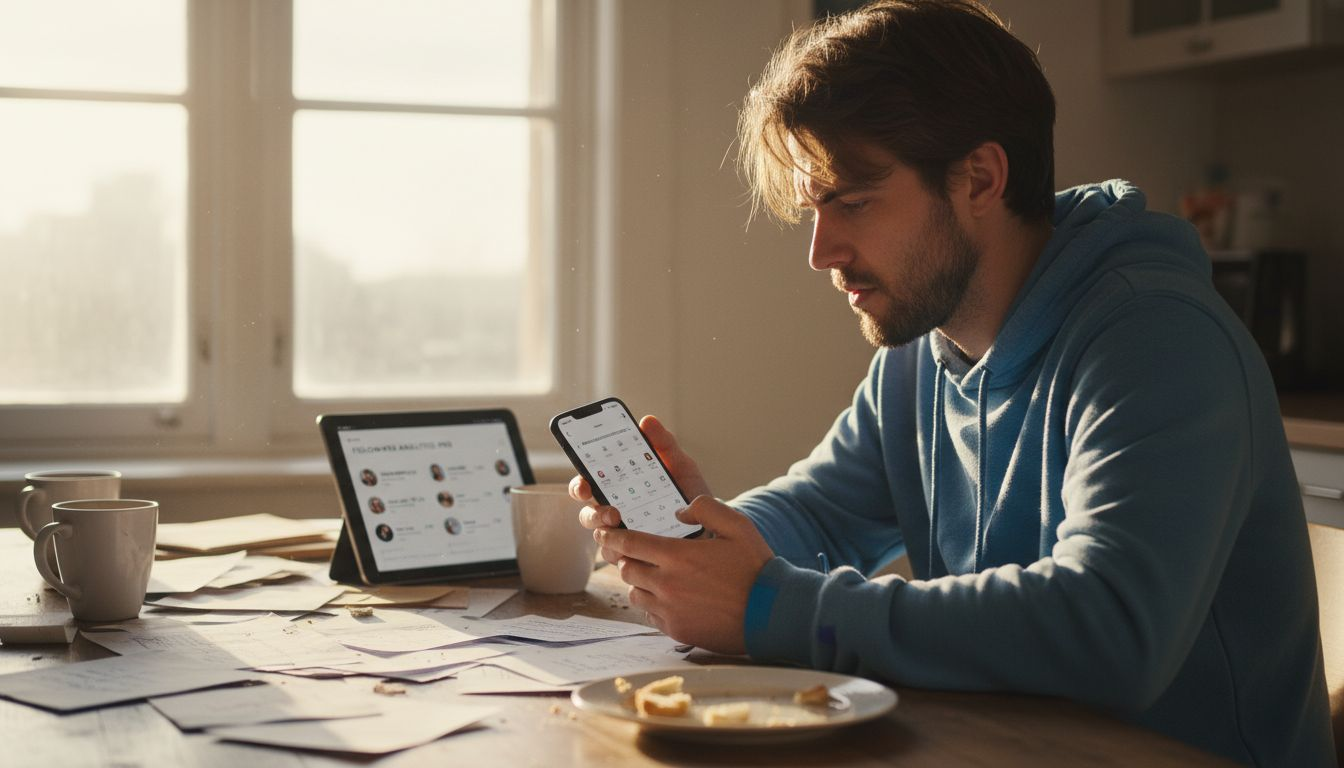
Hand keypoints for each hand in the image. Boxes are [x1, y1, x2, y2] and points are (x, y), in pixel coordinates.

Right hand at [571, 415, 712, 565]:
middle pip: (588, 516)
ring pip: (603, 541)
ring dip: (611, 538)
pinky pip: (624, 562)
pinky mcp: (638, 560)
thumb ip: (663, 445)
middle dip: (594, 514)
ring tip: (630, 535)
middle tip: (612, 513)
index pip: (588, 484)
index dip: (579, 484)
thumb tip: (646, 421)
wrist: (715, 529)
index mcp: (619, 489)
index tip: (585, 483)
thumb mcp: (680, 466)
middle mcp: (616, 515)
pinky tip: (644, 553)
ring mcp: (625, 539)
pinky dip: (631, 558)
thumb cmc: (690, 494)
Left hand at [597, 496, 772, 654]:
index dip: (612, 536)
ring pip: (635, 593)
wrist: (771, 613)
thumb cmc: (755, 568)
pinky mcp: (676, 630)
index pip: (630, 543)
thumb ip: (706, 508)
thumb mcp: (737, 526)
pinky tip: (670, 598)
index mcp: (678, 556)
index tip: (604, 532)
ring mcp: (670, 610)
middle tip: (635, 553)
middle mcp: (667, 584)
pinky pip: (650, 615)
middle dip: (626, 558)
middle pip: (626, 569)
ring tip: (656, 576)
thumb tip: (679, 512)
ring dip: (639, 582)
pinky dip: (653, 605)